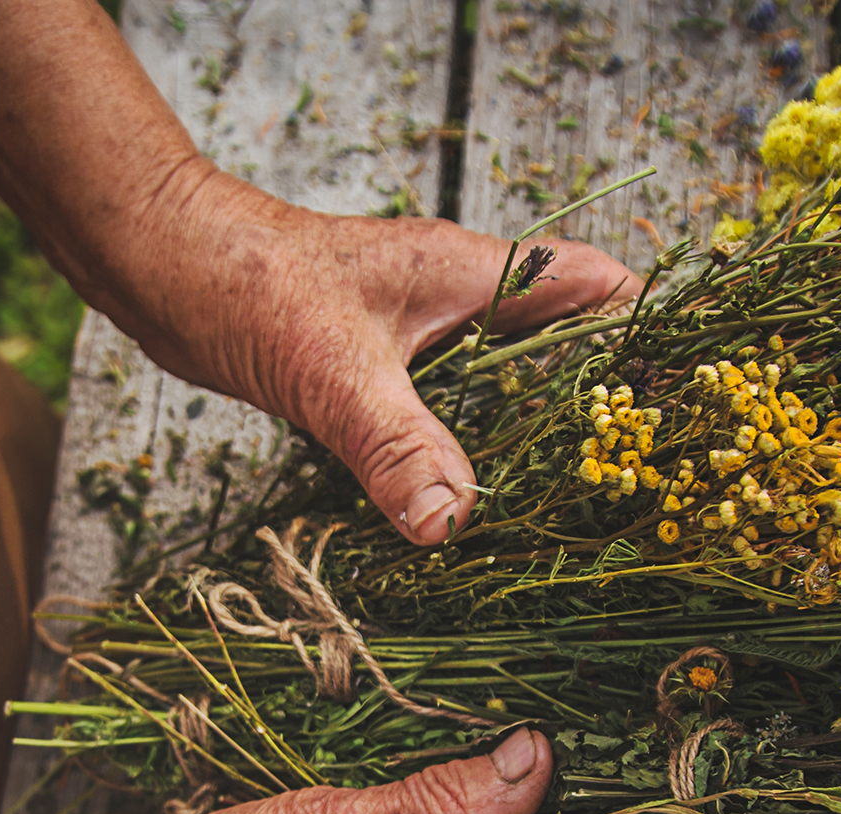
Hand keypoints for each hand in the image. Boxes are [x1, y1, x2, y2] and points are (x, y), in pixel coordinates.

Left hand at [91, 165, 637, 544]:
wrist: (157, 261)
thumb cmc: (244, 282)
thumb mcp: (333, 373)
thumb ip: (398, 446)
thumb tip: (456, 524)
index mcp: (473, 273)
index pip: (599, 289)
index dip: (650, 338)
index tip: (683, 408)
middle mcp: (456, 297)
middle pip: (562, 346)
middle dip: (598, 409)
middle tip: (636, 487)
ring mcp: (415, 330)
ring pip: (501, 382)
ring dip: (527, 438)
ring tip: (568, 514)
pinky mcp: (373, 362)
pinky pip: (444, 407)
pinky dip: (462, 451)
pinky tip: (465, 507)